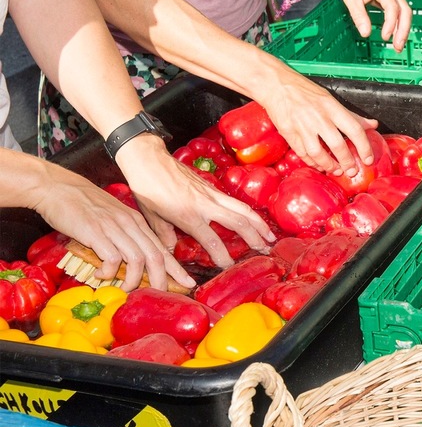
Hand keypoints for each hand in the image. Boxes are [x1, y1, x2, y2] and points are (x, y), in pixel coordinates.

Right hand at [27, 162, 191, 291]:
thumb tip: (130, 260)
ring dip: (133, 280)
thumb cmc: (82, 204)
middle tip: (159, 295)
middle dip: (161, 280)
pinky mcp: (95, 232)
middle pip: (155, 257)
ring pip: (137, 259)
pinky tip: (101, 275)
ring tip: (125, 289)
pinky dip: (109, 271)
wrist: (57, 187)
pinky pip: (112, 258)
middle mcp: (129, 224)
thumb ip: (124, 234)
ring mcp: (113, 227)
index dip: (176, 269)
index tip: (188, 283)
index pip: (162, 248)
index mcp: (136, 221)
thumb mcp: (112, 216)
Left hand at [115, 136, 274, 267]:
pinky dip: (249, 212)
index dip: (222, 256)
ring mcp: (211, 194)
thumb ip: (164, 235)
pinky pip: (236, 202)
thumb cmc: (146, 188)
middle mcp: (205, 204)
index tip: (228, 266)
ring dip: (259, 223)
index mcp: (188, 215)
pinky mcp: (213, 187)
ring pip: (243, 209)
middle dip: (254, 237)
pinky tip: (254, 220)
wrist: (149, 159)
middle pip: (238, 222)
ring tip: (270, 236)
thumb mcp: (151, 217)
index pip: (212, 240)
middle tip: (264, 250)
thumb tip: (171, 250)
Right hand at [255, 67, 378, 173]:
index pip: (355, 129)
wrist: (276, 85)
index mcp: (332, 107)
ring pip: (318, 153)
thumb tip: (373, 125)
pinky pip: (303, 153)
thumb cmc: (305, 91)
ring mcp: (302, 126)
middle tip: (352, 171)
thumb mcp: (331, 99)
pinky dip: (313, 163)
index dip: (364, 147)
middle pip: (338, 145)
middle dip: (347, 162)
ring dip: (329, 166)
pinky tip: (319, 166)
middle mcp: (318, 117)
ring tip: (336, 171)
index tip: (368, 159)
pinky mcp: (288, 133)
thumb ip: (352, 115)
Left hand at [336, 0, 412, 51]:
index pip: (392, 8)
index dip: (390, 24)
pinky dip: (400, 24)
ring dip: (403, 29)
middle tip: (397, 47)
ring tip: (398, 45)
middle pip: (405, 11)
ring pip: (406, 12)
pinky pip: (401, 11)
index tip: (384, 37)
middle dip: (403, 30)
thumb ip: (359, 16)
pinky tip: (397, 35)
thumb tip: (366, 34)